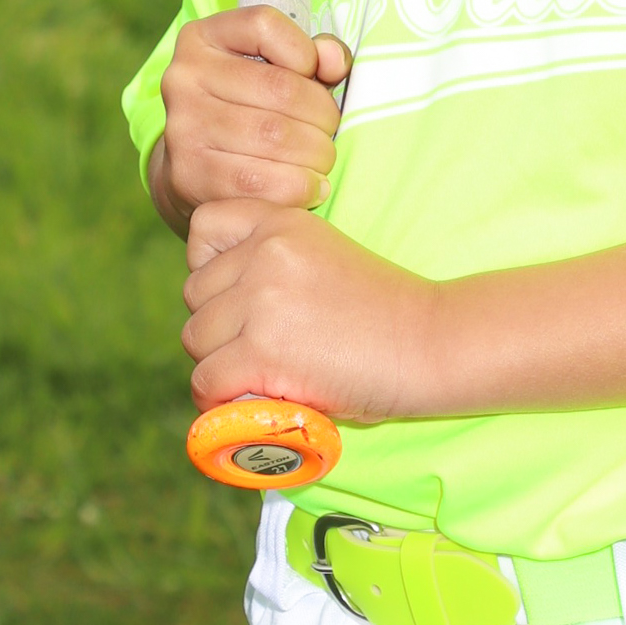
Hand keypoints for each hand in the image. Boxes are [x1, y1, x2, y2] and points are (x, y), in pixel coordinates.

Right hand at [151, 7, 350, 232]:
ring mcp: (182, 127)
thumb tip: (333, 63)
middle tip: (328, 133)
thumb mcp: (277, 68)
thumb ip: (315, 55)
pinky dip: (299, 187)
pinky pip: (262, 183)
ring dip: (316, 155)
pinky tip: (309, 186)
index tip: (314, 76)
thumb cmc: (250, 109)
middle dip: (324, 116)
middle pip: (281, 88)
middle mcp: (183, 78)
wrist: (198, 171)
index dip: (305, 52)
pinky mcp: (189, 176)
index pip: (264, 24)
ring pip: (275, 137)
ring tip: (321, 160)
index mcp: (202, 38)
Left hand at [182, 200, 441, 426]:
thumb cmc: (385, 312)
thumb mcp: (325, 256)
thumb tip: (219, 304)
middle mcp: (265, 252)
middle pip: (194, 294)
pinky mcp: (262, 350)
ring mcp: (261, 300)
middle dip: (218, 325)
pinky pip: (207, 379)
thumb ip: (274, 264)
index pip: (203, 227)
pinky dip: (219, 398)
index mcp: (282, 223)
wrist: (431, 344)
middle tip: (258, 348)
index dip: (209, 265)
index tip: (236, 294)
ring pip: (195, 338)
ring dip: (219, 363)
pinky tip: (247, 401)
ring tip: (258, 376)